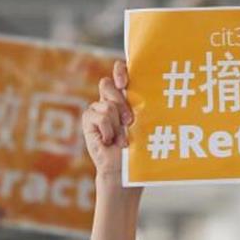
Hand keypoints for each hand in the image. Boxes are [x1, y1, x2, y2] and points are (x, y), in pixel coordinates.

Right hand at [83, 61, 133, 179]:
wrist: (124, 169)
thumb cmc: (138, 147)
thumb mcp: (144, 123)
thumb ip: (141, 105)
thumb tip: (150, 92)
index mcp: (125, 96)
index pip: (120, 72)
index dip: (119, 70)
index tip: (124, 81)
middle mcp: (109, 100)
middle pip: (107, 84)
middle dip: (120, 101)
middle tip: (129, 121)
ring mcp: (97, 110)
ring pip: (107, 105)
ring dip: (117, 125)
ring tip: (121, 139)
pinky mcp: (88, 120)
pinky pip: (99, 117)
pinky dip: (108, 131)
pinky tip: (109, 141)